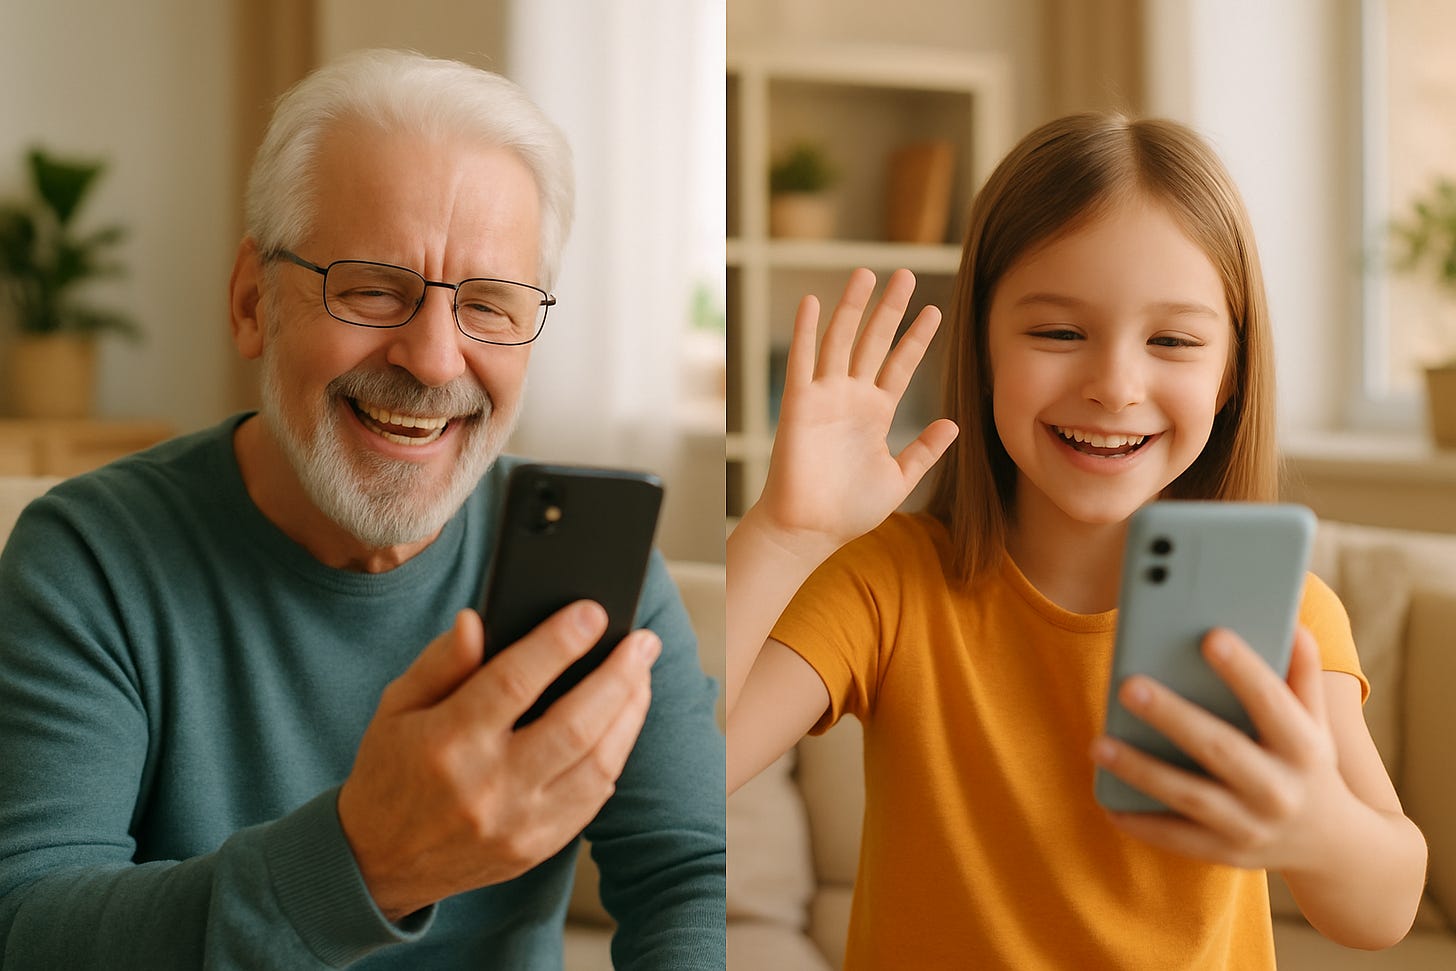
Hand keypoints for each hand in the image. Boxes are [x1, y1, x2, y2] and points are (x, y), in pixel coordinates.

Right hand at [337, 602, 658, 920]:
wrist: (378, 863)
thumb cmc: (390, 770)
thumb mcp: (396, 707)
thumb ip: (440, 662)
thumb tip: (477, 621)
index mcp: (446, 742)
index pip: (513, 682)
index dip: (559, 642)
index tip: (592, 612)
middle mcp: (486, 787)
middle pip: (573, 725)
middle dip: (618, 676)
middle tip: (643, 641)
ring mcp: (517, 824)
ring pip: (596, 763)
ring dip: (629, 714)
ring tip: (641, 675)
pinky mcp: (536, 848)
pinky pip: (594, 798)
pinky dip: (615, 754)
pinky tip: (622, 722)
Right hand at [751, 267, 957, 555]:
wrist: (811, 531)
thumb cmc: (850, 511)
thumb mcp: (899, 478)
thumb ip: (924, 450)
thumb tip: (953, 423)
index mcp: (876, 413)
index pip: (900, 365)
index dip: (917, 338)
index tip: (934, 311)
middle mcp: (852, 398)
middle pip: (873, 342)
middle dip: (889, 309)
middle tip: (904, 275)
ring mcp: (825, 398)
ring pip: (840, 341)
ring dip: (852, 307)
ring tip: (866, 274)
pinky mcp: (799, 405)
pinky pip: (802, 362)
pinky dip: (805, 332)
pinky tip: (813, 302)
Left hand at [1091, 626, 1349, 870]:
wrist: (1333, 847)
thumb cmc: (1309, 763)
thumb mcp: (1316, 720)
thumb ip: (1302, 672)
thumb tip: (1290, 620)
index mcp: (1305, 749)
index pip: (1273, 703)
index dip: (1244, 670)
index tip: (1211, 635)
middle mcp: (1280, 790)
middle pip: (1221, 749)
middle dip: (1173, 717)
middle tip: (1129, 685)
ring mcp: (1253, 827)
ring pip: (1190, 797)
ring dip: (1141, 770)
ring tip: (1099, 743)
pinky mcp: (1227, 853)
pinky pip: (1176, 840)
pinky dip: (1141, 822)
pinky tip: (1107, 799)